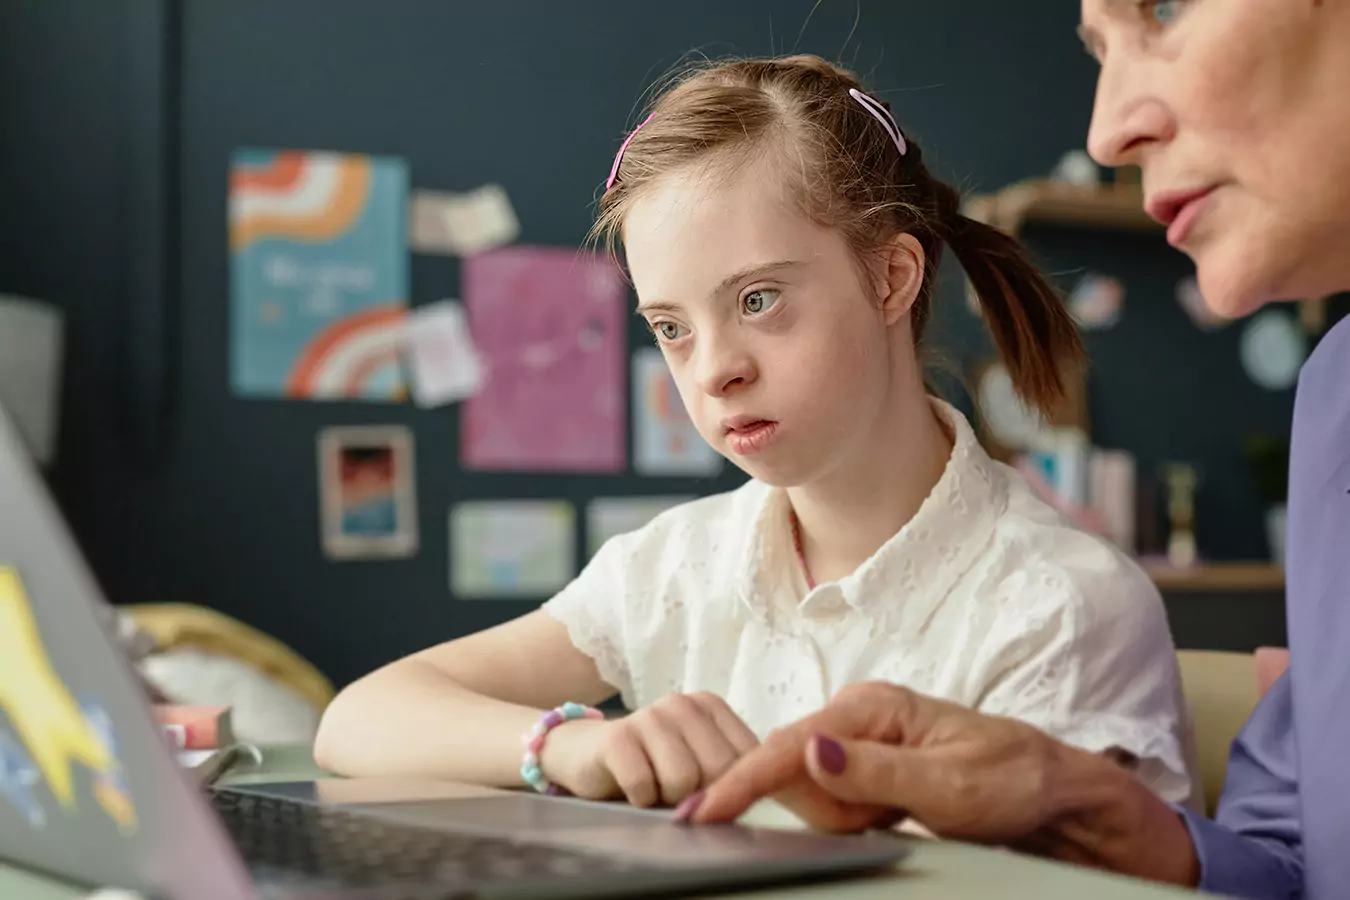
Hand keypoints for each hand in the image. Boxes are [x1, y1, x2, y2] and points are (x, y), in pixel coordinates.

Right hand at [541, 692, 758, 807]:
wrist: (586, 754)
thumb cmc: (652, 765)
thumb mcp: (698, 761)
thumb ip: (729, 771)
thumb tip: (754, 795)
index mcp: (710, 706)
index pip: (748, 757)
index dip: (733, 788)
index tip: (712, 795)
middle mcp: (682, 703)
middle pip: (719, 770)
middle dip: (700, 796)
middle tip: (676, 792)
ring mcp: (648, 716)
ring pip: (683, 780)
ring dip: (667, 799)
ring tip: (653, 787)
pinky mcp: (617, 737)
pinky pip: (643, 786)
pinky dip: (640, 800)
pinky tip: (631, 788)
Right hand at [688, 682, 1198, 884]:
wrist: (1053, 794)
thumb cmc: (1013, 781)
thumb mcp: (951, 787)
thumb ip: (875, 772)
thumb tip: (811, 752)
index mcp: (871, 706)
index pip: (787, 745)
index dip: (740, 781)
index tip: (702, 812)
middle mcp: (856, 717)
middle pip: (792, 776)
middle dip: (827, 812)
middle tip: (891, 819)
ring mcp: (858, 744)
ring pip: (810, 797)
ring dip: (846, 820)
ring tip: (904, 815)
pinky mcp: (863, 769)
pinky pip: (831, 806)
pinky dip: (854, 822)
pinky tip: (895, 816)